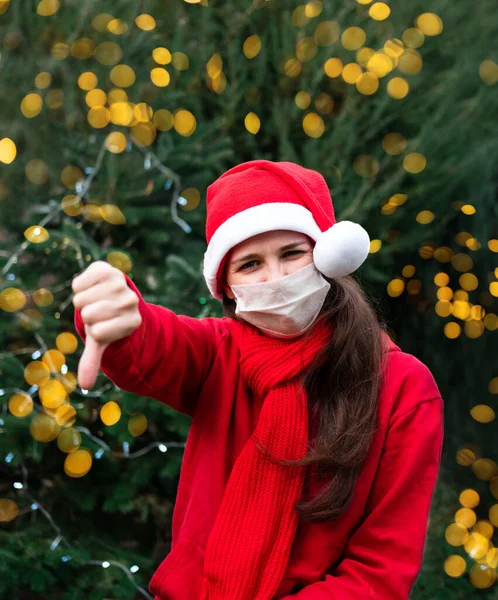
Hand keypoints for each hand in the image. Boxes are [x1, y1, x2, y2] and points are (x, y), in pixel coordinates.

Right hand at [71, 261, 141, 389]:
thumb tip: (84, 386)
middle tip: (98, 312)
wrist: (112, 293)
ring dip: (82, 301)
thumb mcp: (100, 340)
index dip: (95, 331)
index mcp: (133, 322)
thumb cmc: (106, 320)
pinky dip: (78, 287)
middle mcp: (131, 301)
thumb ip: (93, 361)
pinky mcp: (107, 268)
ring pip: (82, 299)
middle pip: (89, 315)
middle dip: (87, 315)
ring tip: (95, 300)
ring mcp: (120, 283)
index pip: (98, 333)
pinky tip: (91, 286)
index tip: (105, 327)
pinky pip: (78, 283)